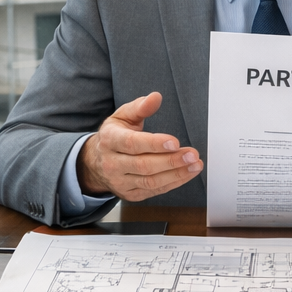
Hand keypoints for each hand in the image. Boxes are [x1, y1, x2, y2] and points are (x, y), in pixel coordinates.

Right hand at [77, 91, 202, 200]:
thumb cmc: (114, 136)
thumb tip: (155, 97)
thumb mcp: (121, 117)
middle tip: (192, 155)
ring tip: (195, 165)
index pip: (132, 144)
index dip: (154, 144)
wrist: (96, 162)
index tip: (175, 142)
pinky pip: (154, 191)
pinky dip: (174, 183)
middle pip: (144, 165)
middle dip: (171, 161)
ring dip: (177, 174)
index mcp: (110, 140)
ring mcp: (121, 181)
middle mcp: (113, 163)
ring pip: (151, 181)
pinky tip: (187, 174)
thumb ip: (140, 107)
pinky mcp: (130, 194)